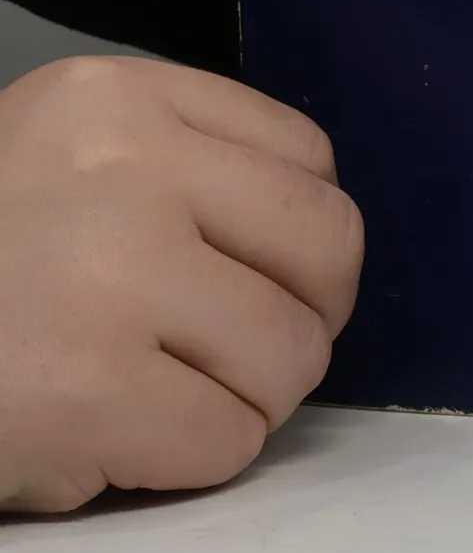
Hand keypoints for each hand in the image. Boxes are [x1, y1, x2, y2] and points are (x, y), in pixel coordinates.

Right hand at [0, 56, 362, 513]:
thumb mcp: (65, 155)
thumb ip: (182, 166)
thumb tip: (316, 248)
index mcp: (120, 97)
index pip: (308, 157)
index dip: (302, 235)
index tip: (262, 276)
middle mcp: (127, 168)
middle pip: (328, 246)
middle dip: (304, 316)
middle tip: (244, 351)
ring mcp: (110, 278)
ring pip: (290, 353)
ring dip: (249, 397)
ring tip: (169, 394)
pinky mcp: (86, 392)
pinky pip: (227, 438)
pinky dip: (195, 456)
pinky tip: (122, 439)